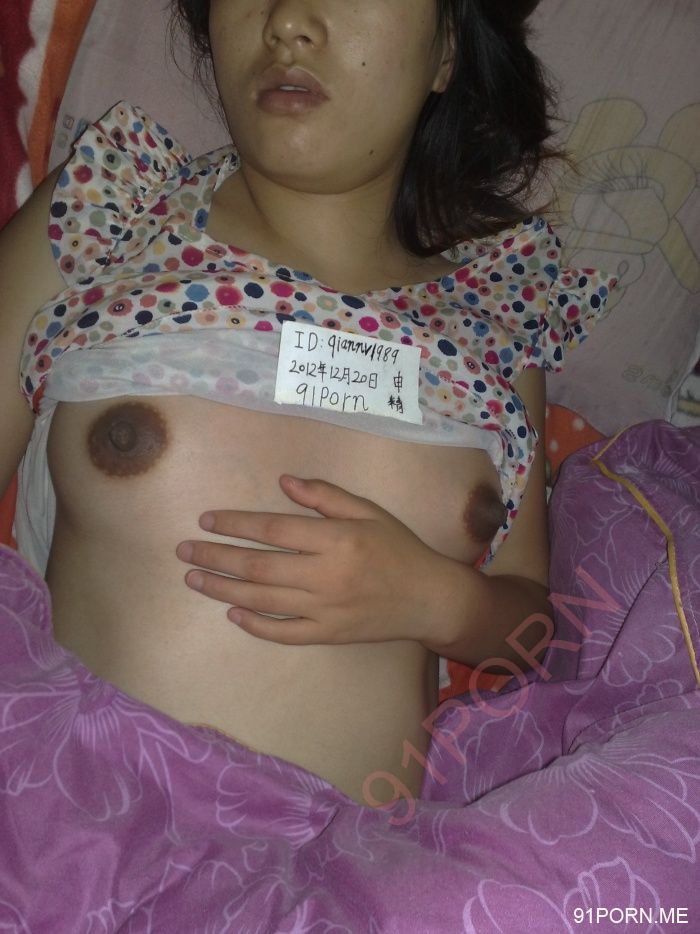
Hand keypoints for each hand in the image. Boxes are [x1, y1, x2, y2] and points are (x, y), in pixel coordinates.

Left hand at [175, 475, 453, 646]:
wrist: (428, 598)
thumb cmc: (398, 548)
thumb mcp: (368, 511)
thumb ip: (326, 496)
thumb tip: (284, 481)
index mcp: (335, 539)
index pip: (273, 529)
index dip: (235, 524)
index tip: (206, 521)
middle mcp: (325, 575)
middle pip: (257, 567)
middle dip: (215, 558)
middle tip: (184, 552)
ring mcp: (324, 609)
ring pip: (262, 600)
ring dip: (223, 590)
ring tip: (194, 580)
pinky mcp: (327, 634)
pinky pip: (284, 632)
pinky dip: (256, 625)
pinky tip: (233, 614)